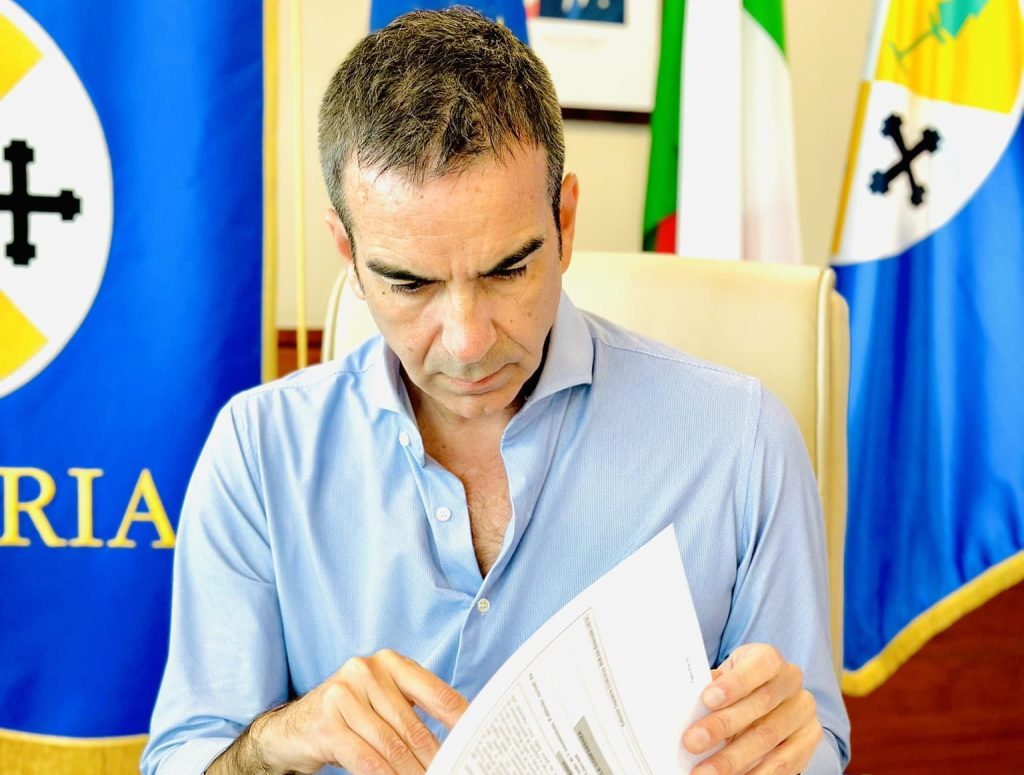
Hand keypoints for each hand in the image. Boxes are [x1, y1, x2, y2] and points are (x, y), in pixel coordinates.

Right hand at [224, 649, 467, 774]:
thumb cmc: (349, 714)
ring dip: (412, 771)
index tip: (479, 740)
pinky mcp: (326, 722)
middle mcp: (367, 670)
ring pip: (390, 745)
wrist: (294, 727)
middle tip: (454, 770)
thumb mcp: (383, 701)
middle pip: (413, 725)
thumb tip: (457, 737)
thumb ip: (414, 711)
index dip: (461, 719)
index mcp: (390, 662)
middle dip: (436, 756)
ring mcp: (343, 694)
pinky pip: (365, 758)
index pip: (436, 692)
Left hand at [681, 643, 821, 774]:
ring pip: (768, 738)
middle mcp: (791, 682)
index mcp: (769, 659)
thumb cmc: (738, 687)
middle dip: (723, 726)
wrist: (769, 702)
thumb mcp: (725, 678)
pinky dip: (755, 773)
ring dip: (733, 759)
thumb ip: (711, 689)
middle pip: (760, 705)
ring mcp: (803, 713)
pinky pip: (784, 764)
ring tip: (705, 771)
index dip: (734, 683)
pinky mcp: (808, 741)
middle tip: (693, 742)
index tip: (707, 699)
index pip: (759, 665)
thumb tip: (686, 708)